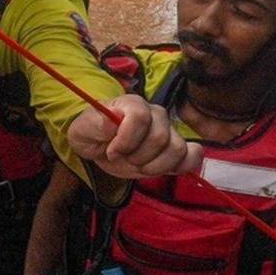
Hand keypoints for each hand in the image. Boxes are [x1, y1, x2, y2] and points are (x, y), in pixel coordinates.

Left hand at [66, 96, 201, 179]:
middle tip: (124, 159)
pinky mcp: (177, 150)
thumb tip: (113, 119)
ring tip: (139, 166)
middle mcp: (156, 114)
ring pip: (177, 149)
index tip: (112, 152)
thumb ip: (95, 123)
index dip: (126, 140)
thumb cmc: (92, 135)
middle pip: (160, 137)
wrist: (101, 147)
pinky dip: (182, 166)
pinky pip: (193, 156)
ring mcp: (169, 131)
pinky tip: (164, 169)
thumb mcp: (82, 130)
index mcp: (132, 104)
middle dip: (138, 157)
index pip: (141, 117)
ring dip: (155, 166)